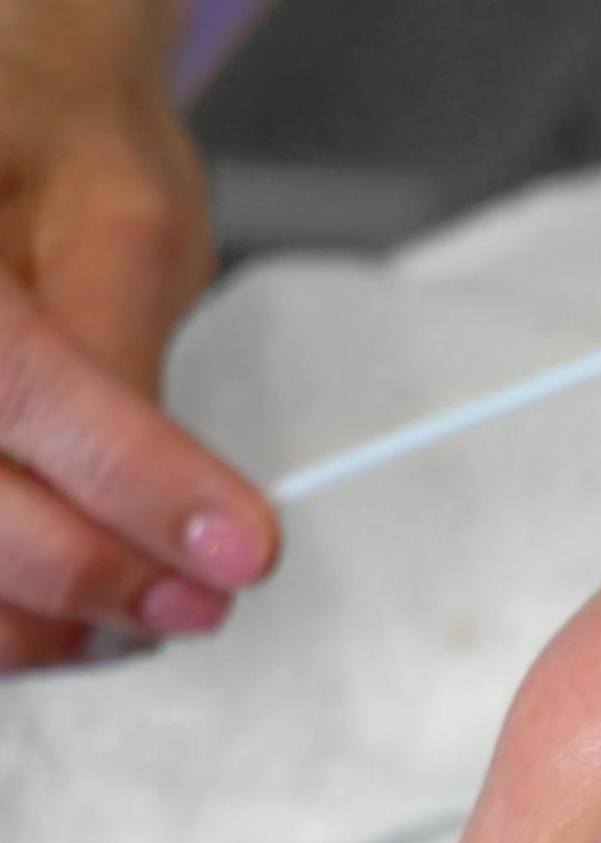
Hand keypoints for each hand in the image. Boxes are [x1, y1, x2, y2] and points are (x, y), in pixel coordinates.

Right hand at [0, 0, 277, 672]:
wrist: (5, 130)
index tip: (241, 549)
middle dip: (91, 573)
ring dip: (44, 619)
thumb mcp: (120, 222)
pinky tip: (81, 613)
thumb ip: (125, 362)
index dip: (129, 479)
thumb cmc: (55, 153)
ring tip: (151, 610)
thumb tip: (186, 516)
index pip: (9, 377)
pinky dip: (11, 618)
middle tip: (203, 602)